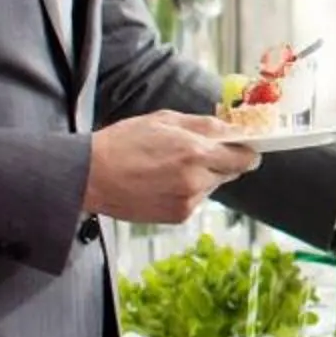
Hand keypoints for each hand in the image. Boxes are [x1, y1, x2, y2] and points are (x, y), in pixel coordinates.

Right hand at [85, 111, 259, 224]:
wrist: (89, 177)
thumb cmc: (122, 143)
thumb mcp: (165, 121)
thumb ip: (204, 125)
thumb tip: (233, 128)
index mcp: (195, 152)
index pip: (245, 157)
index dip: (247, 150)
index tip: (245, 145)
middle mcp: (196, 180)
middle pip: (232, 172)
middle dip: (222, 160)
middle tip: (199, 151)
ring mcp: (188, 201)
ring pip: (213, 185)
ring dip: (203, 175)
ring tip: (171, 166)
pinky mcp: (178, 215)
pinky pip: (196, 199)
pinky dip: (188, 190)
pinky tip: (163, 181)